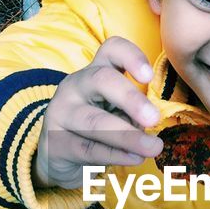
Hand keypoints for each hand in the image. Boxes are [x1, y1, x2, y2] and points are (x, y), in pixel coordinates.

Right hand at [33, 36, 163, 190]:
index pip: (111, 49)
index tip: (148, 77)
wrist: (58, 155)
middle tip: (154, 118)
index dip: (131, 57)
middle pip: (102, 80)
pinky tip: (134, 159)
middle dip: (131, 99)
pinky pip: (89, 149)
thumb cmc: (97, 126)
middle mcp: (76, 85)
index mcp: (96, 71)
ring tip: (153, 148)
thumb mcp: (117, 111)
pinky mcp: (55, 142)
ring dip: (127, 136)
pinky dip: (115, 155)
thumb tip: (151, 124)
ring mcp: (61, 112)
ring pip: (95, 121)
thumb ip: (134, 112)